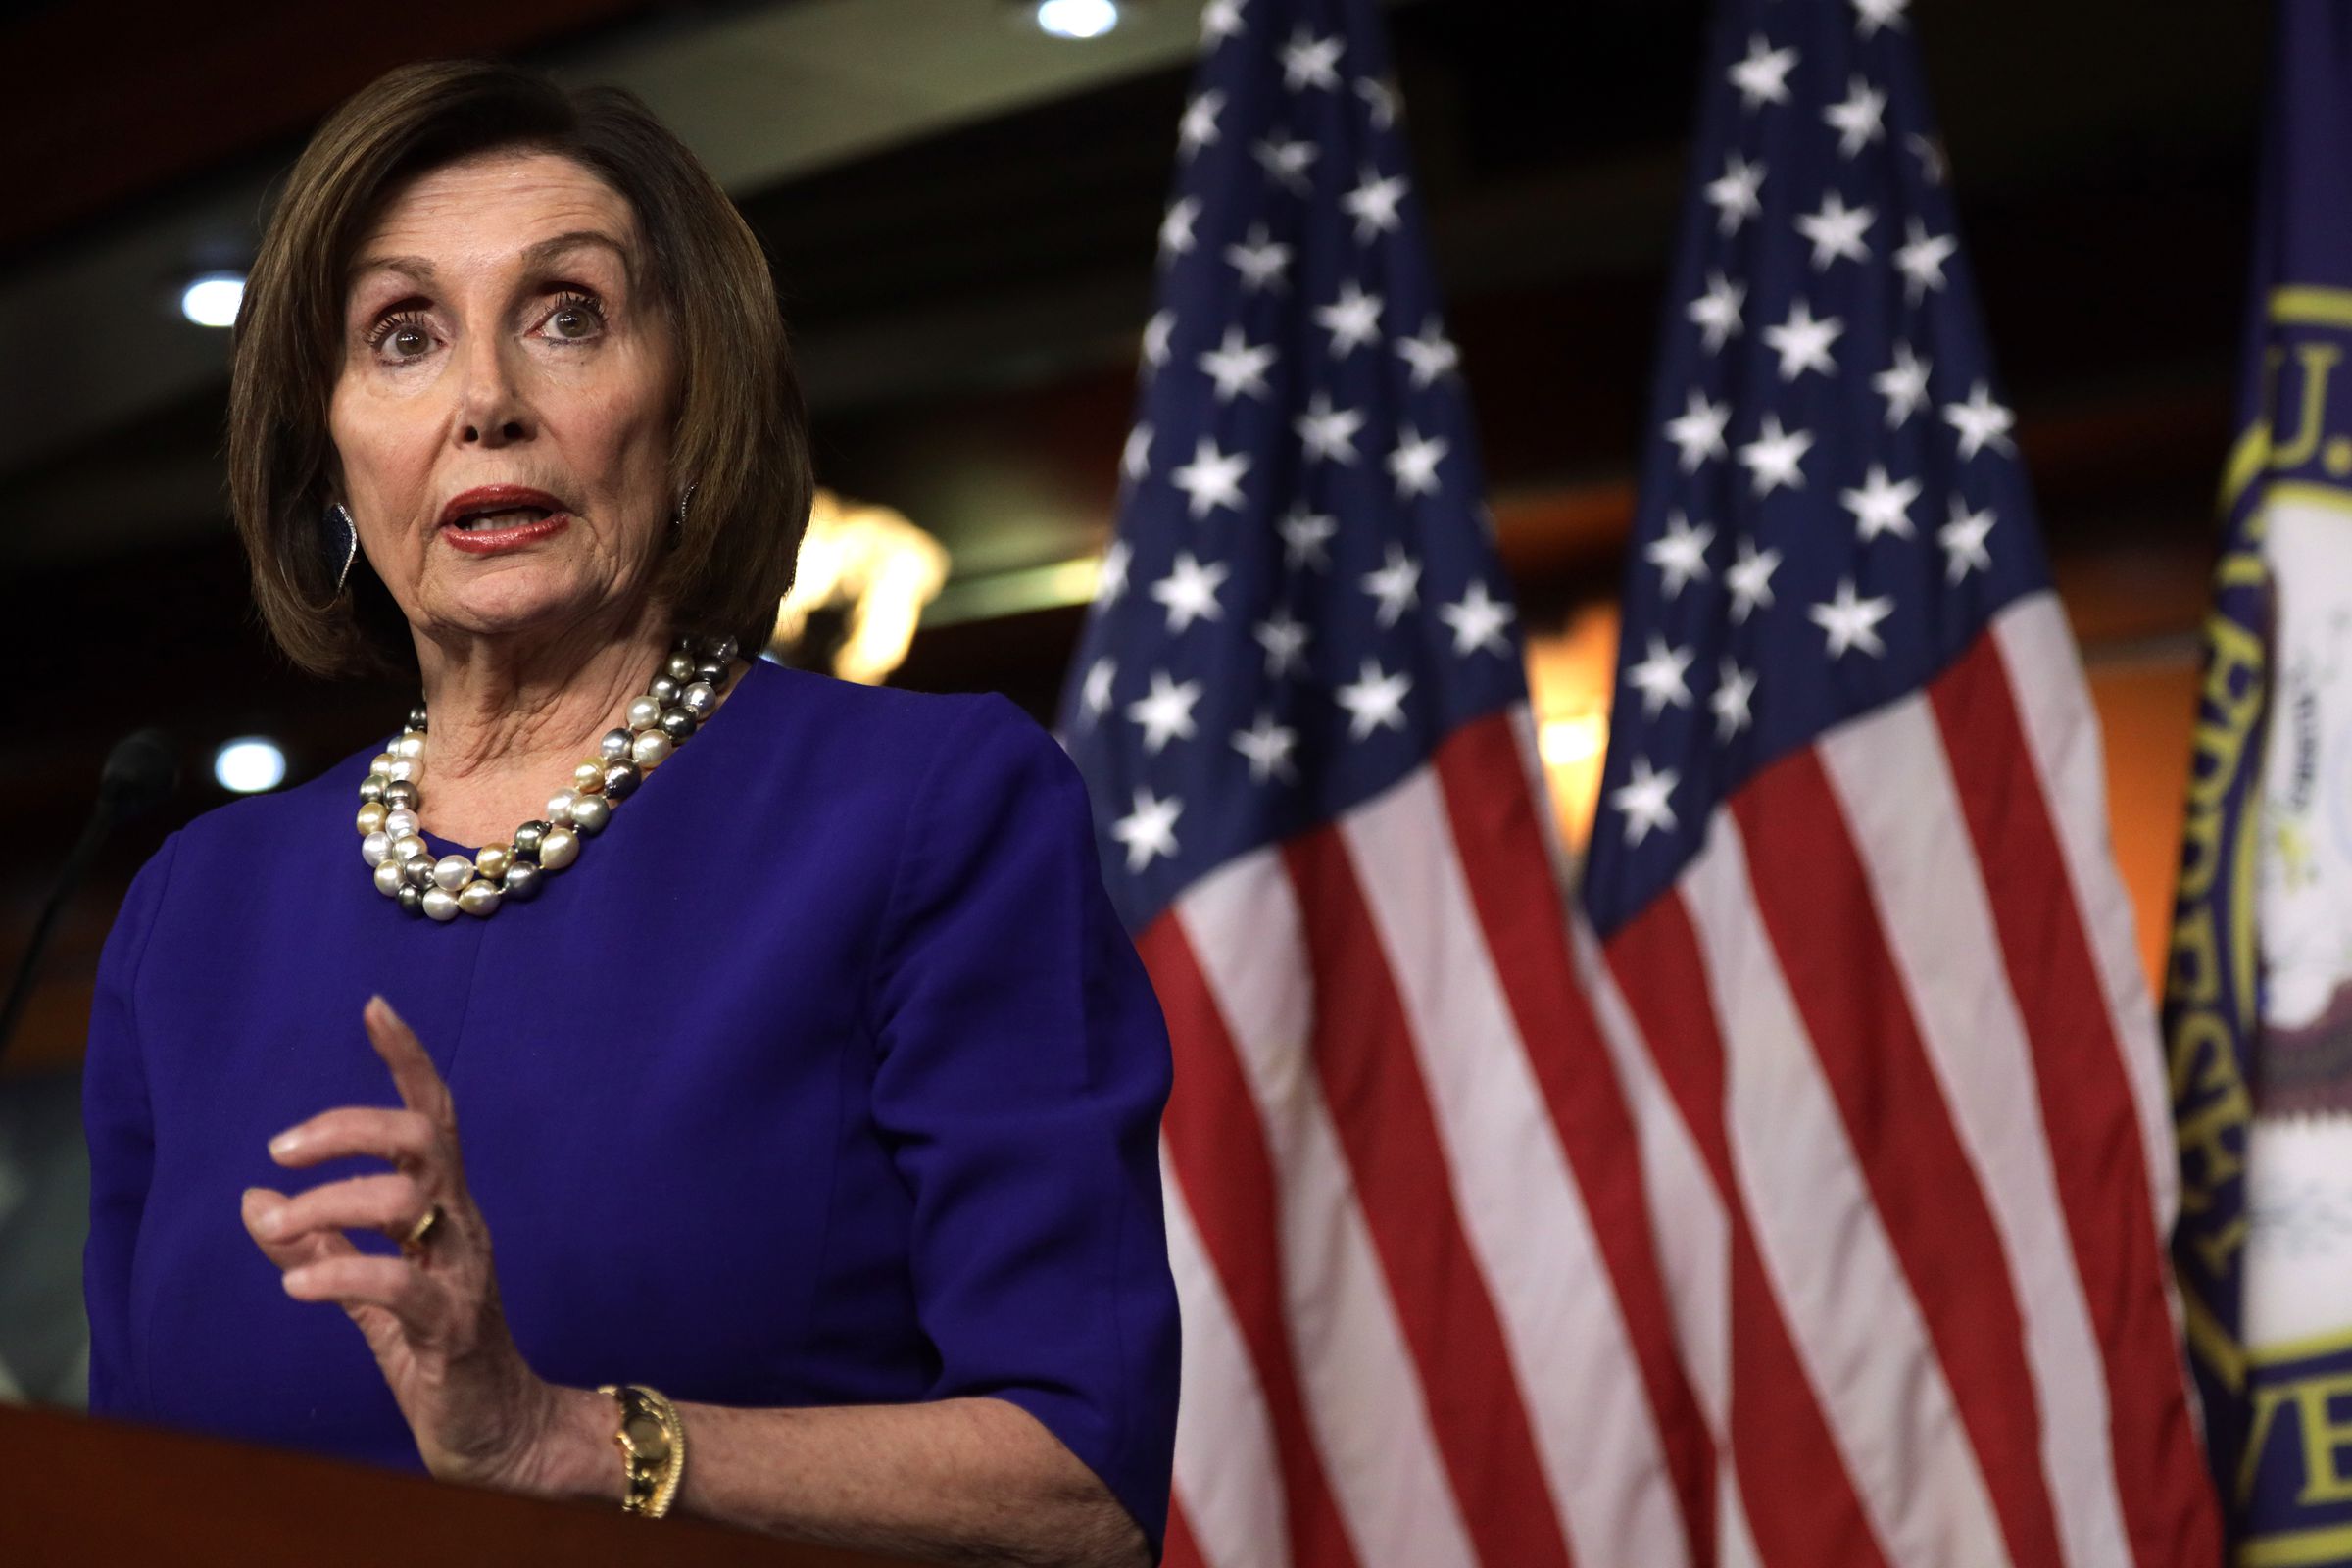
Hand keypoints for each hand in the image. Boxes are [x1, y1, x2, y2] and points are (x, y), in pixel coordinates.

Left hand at [240, 994, 562, 1492]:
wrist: (500, 1434)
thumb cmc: (437, 1355)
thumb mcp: (369, 1294)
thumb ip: (318, 1243)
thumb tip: (252, 1197)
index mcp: (445, 1209)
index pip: (432, 1116)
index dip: (406, 1059)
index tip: (373, 1006)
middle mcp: (462, 1225)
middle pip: (421, 1139)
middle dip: (347, 1127)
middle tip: (280, 1152)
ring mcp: (463, 1273)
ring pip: (405, 1201)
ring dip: (327, 1204)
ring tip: (277, 1227)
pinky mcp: (452, 1327)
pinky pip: (397, 1284)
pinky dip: (338, 1273)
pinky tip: (296, 1285)